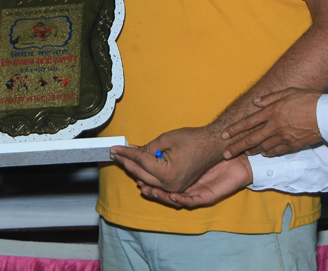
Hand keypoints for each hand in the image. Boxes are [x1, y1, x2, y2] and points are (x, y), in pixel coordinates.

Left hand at [109, 126, 223, 192]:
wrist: (212, 146)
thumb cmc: (192, 139)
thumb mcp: (166, 139)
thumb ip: (148, 148)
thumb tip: (134, 152)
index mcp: (166, 172)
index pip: (140, 161)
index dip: (126, 153)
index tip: (115, 148)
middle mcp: (169, 185)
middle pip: (140, 174)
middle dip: (126, 163)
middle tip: (115, 154)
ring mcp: (173, 188)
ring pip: (146, 180)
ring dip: (134, 169)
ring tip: (123, 159)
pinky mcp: (176, 187)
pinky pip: (156, 182)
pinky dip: (146, 174)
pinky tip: (138, 167)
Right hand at [135, 154, 252, 208]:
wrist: (231, 154)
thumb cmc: (207, 150)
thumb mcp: (182, 148)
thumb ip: (166, 152)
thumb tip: (145, 151)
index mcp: (178, 178)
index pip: (158, 180)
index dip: (145, 177)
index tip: (134, 171)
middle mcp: (184, 188)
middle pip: (162, 192)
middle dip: (149, 188)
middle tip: (138, 184)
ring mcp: (194, 194)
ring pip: (174, 199)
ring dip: (161, 196)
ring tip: (149, 191)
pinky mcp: (204, 197)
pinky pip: (190, 201)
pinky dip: (180, 199)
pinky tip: (172, 195)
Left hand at [221, 88, 321, 157]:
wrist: (327, 116)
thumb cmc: (309, 99)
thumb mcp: (288, 92)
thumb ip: (270, 98)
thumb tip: (256, 103)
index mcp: (272, 111)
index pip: (248, 122)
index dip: (234, 130)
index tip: (223, 136)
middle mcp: (275, 126)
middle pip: (251, 139)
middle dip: (236, 147)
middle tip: (225, 154)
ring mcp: (283, 138)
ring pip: (262, 148)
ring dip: (251, 151)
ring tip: (242, 153)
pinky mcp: (292, 145)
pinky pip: (275, 151)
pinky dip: (267, 153)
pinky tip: (263, 154)